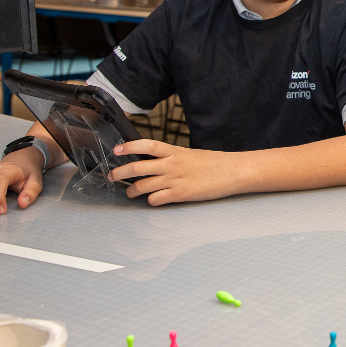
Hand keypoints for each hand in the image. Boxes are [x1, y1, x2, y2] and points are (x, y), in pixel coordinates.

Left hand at [108, 140, 242, 206]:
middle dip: (120, 172)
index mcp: (175, 151)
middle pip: (138, 167)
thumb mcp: (192, 154)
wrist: (232, 171)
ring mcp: (175, 180)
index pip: (146, 145)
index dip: (129, 146)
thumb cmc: (216, 163)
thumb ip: (174, 157)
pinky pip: (156, 199)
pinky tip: (152, 200)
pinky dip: (151, 201)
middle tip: (113, 176)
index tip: (117, 149)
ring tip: (130, 193)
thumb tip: (159, 161)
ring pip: (143, 185)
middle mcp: (172, 164)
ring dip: (132, 190)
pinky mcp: (180, 194)